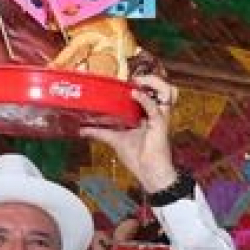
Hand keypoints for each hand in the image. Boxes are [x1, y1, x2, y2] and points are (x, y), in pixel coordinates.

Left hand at [79, 74, 178, 193]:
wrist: (148, 173)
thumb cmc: (137, 158)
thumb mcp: (115, 140)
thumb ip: (100, 132)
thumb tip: (82, 129)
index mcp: (148, 113)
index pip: (152, 90)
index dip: (144, 80)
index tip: (128, 76)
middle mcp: (156, 112)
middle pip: (164, 87)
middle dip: (152, 78)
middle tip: (134, 78)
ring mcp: (160, 117)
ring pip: (168, 91)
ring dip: (155, 82)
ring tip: (139, 81)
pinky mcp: (160, 124)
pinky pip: (154, 108)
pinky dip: (144, 99)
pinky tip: (134, 93)